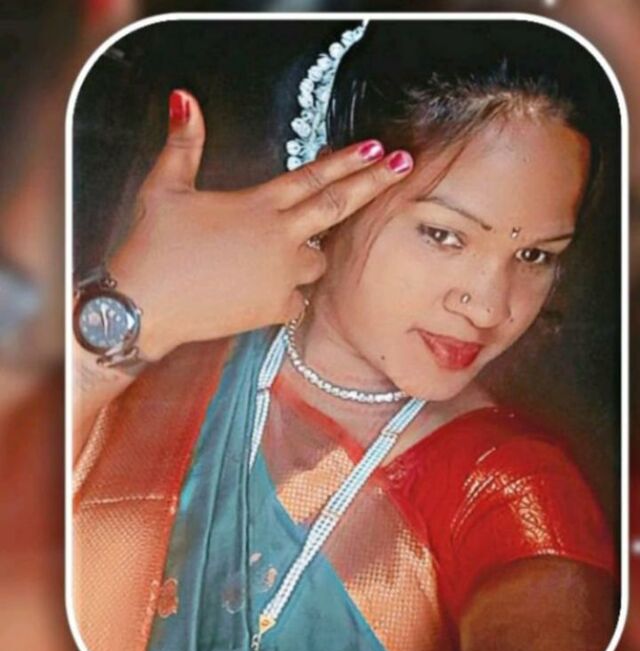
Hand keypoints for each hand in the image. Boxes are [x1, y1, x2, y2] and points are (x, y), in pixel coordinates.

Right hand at [109, 89, 413, 359]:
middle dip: (373, 184)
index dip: (349, 161)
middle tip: (403, 167)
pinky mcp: (274, 308)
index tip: (380, 149)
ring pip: (318, 261)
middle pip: (337, 207)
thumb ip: (184, 144)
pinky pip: (297, 299)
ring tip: (289, 251)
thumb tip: (186, 100)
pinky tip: (266, 290)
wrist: (146, 304)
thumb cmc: (153, 246)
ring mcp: (281, 275)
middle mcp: (279, 237)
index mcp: (258, 204)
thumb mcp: (164, 186)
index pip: (314, 177)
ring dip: (310, 253)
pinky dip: (288, 293)